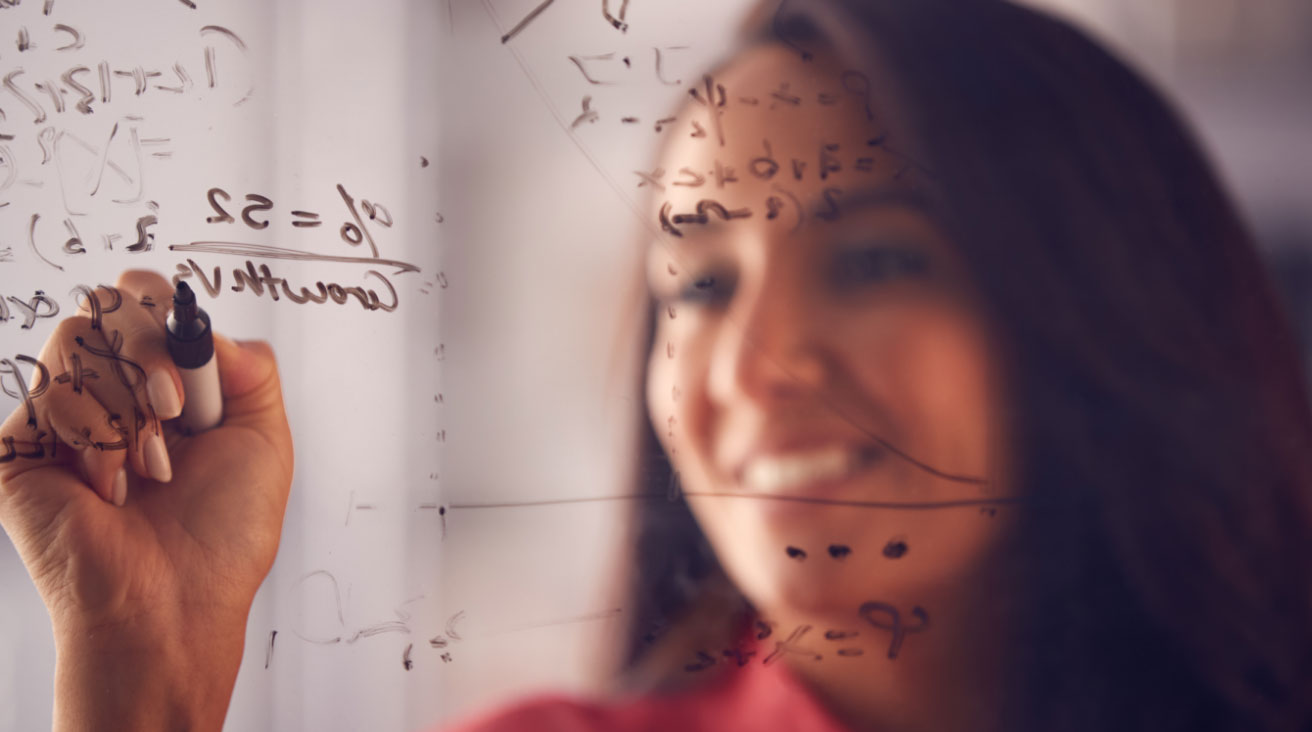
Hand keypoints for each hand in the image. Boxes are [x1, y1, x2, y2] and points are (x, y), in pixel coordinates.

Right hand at [0, 269, 293, 729]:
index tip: (181, 326)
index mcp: (164, 391)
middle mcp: (111, 398)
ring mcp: (61, 421)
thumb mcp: (265, 440)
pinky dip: (96, 433)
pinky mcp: (19, 448)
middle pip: (108, 305)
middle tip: (172, 409)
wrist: (173, 601)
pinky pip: (50, 390)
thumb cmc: (222, 537)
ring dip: (130, 401)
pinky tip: (109, 485)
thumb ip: (249, 368)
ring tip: (151, 465)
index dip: (157, 298)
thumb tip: (202, 328)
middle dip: (151, 350)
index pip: (142, 303)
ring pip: (77, 338)